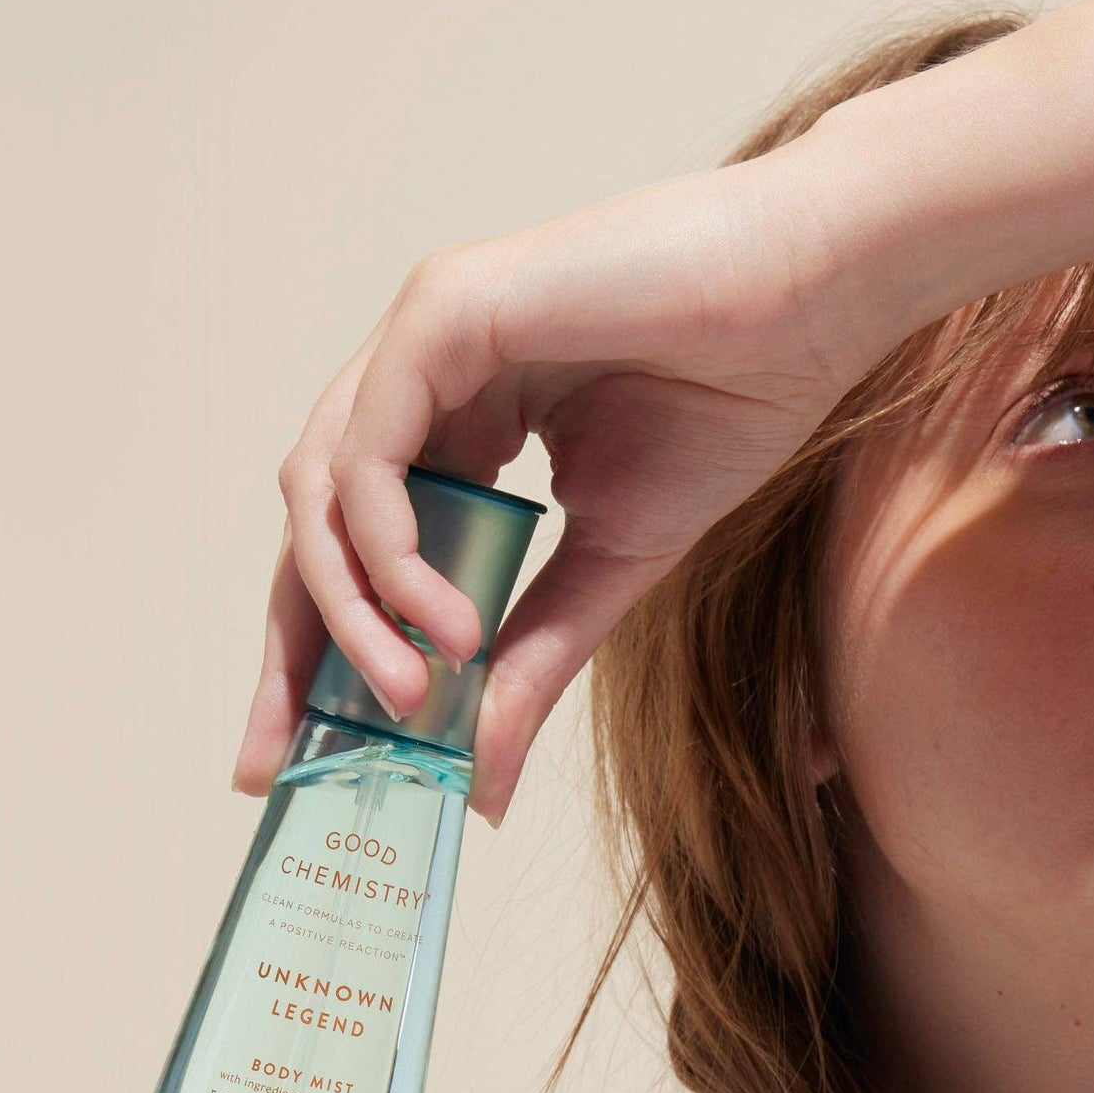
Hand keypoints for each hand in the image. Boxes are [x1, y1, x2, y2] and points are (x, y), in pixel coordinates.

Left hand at [230, 128, 889, 825]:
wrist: (812, 306)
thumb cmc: (727, 407)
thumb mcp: (611, 570)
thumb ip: (530, 663)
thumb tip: (480, 786)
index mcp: (452, 430)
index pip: (352, 554)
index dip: (317, 657)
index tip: (298, 758)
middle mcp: (417, 383)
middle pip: (308, 530)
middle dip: (290, 653)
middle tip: (281, 760)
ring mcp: (421, 340)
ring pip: (321, 493)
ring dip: (352, 611)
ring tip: (409, 697)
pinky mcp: (442, 311)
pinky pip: (371, 451)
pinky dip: (389, 548)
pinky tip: (442, 619)